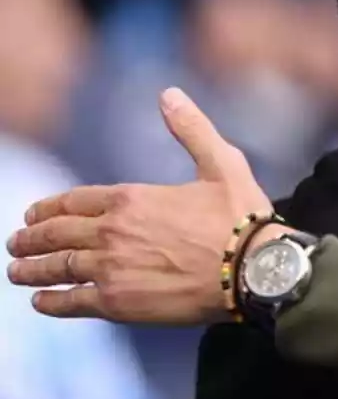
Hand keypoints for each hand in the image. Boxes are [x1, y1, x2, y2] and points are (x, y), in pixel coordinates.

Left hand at [6, 87, 271, 323]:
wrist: (253, 270)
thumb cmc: (241, 217)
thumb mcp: (223, 163)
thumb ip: (192, 129)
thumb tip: (169, 94)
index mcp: (131, 198)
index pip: (73, 202)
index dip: (49, 208)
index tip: (33, 214)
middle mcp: (111, 232)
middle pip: (55, 235)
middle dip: (29, 238)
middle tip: (15, 243)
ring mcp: (110, 269)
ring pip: (55, 268)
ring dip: (30, 269)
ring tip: (17, 271)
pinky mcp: (117, 303)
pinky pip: (71, 302)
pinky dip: (50, 302)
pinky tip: (42, 301)